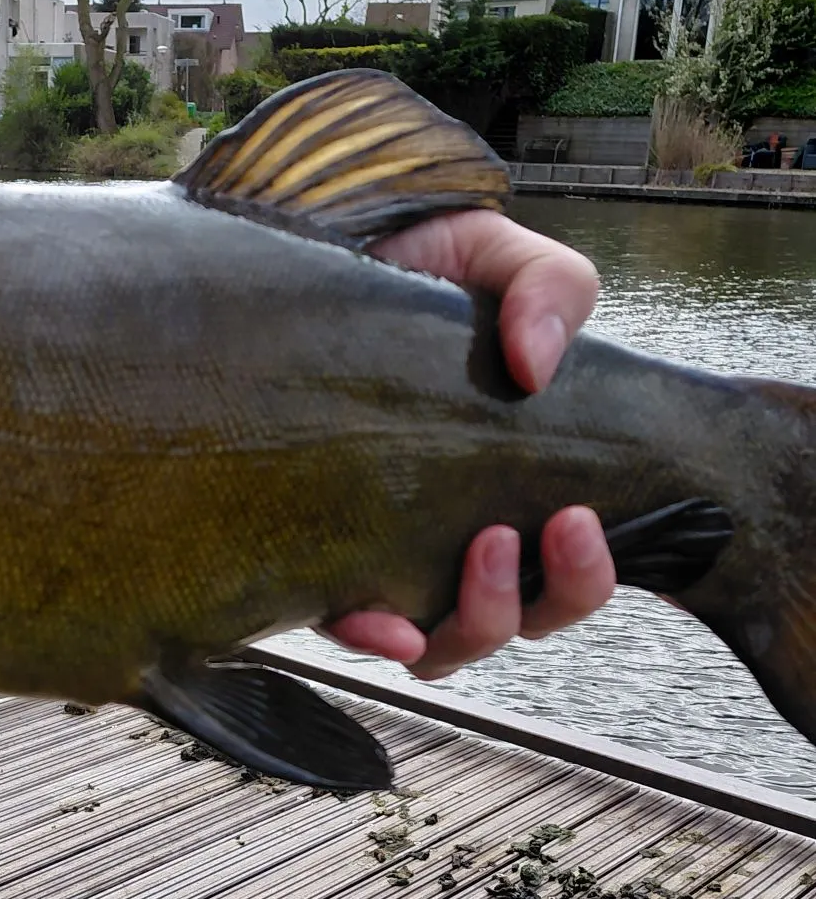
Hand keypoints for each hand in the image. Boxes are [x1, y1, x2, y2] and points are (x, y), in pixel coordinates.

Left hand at [323, 209, 615, 679]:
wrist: (318, 257)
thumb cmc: (415, 266)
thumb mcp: (498, 257)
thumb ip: (550, 291)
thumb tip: (538, 364)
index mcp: (513, 481)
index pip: (569, 566)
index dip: (587, 575)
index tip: (578, 520)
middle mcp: (453, 531)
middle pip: (518, 619)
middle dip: (544, 596)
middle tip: (532, 528)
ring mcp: (383, 548)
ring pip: (444, 642)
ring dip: (478, 618)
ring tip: (482, 549)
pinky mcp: (312, 551)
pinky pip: (343, 624)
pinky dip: (370, 636)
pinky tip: (380, 622)